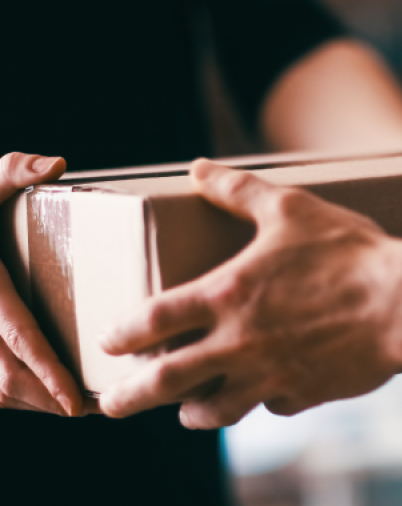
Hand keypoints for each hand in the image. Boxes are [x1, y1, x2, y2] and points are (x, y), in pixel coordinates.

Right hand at [0, 153, 80, 415]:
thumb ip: (13, 170)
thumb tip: (60, 165)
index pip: (19, 338)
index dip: (48, 374)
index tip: (77, 404)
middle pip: (5, 377)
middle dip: (45, 400)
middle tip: (88, 409)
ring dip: (23, 403)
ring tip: (65, 406)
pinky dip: (0, 395)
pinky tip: (27, 395)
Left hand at [99, 160, 401, 427]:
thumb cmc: (349, 253)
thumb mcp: (291, 208)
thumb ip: (239, 190)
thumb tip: (199, 167)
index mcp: (227, 296)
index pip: (154, 320)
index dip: (124, 332)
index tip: (110, 341)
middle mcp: (239, 344)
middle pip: (167, 381)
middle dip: (131, 398)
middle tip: (113, 406)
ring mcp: (271, 375)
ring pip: (216, 410)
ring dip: (194, 412)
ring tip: (188, 411)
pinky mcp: (305, 394)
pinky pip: (273, 405)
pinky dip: (263, 401)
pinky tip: (267, 393)